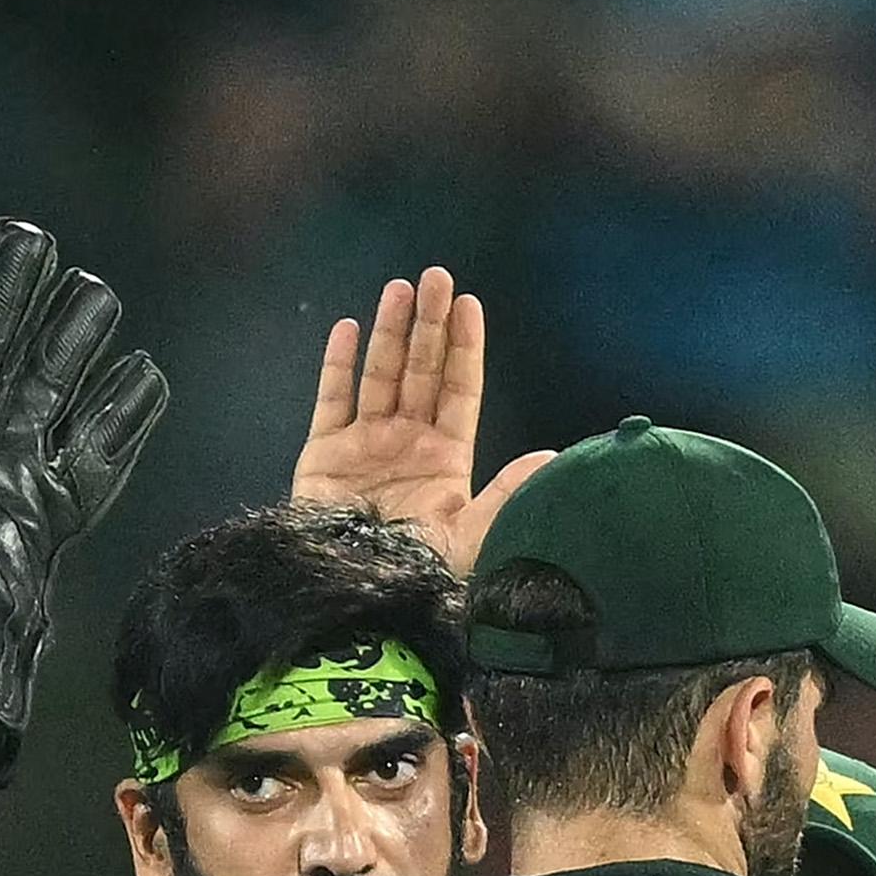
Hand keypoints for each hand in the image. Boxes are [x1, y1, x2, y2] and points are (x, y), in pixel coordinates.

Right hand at [290, 268, 550, 575]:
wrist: (354, 598)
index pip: (459, 390)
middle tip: (436, 278)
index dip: (464, 348)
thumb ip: (507, 493)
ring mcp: (365, 445)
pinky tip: (348, 329)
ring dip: (391, 333)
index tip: (470, 306)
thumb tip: (552, 456)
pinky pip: (331, 402)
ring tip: (400, 289)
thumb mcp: (471, 536)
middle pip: (421, 371)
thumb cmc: (416, 573)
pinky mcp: (324, 456)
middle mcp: (407, 443)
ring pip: (381, 375)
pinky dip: (337, 366)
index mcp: (445, 459)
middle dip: (429, 324)